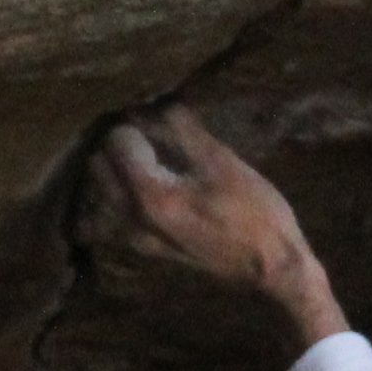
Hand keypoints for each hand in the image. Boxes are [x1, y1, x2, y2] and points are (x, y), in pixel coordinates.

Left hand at [96, 104, 346, 349]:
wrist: (272, 267)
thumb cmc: (255, 212)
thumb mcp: (224, 163)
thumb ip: (183, 131)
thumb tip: (155, 103)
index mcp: (151, 196)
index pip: (117, 143)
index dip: (132, 123)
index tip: (149, 114)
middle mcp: (133, 220)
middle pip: (99, 167)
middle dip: (115, 143)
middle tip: (142, 129)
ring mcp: (136, 239)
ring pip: (101, 193)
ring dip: (113, 169)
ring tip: (142, 152)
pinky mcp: (146, 249)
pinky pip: (112, 216)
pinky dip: (117, 194)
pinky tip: (142, 183)